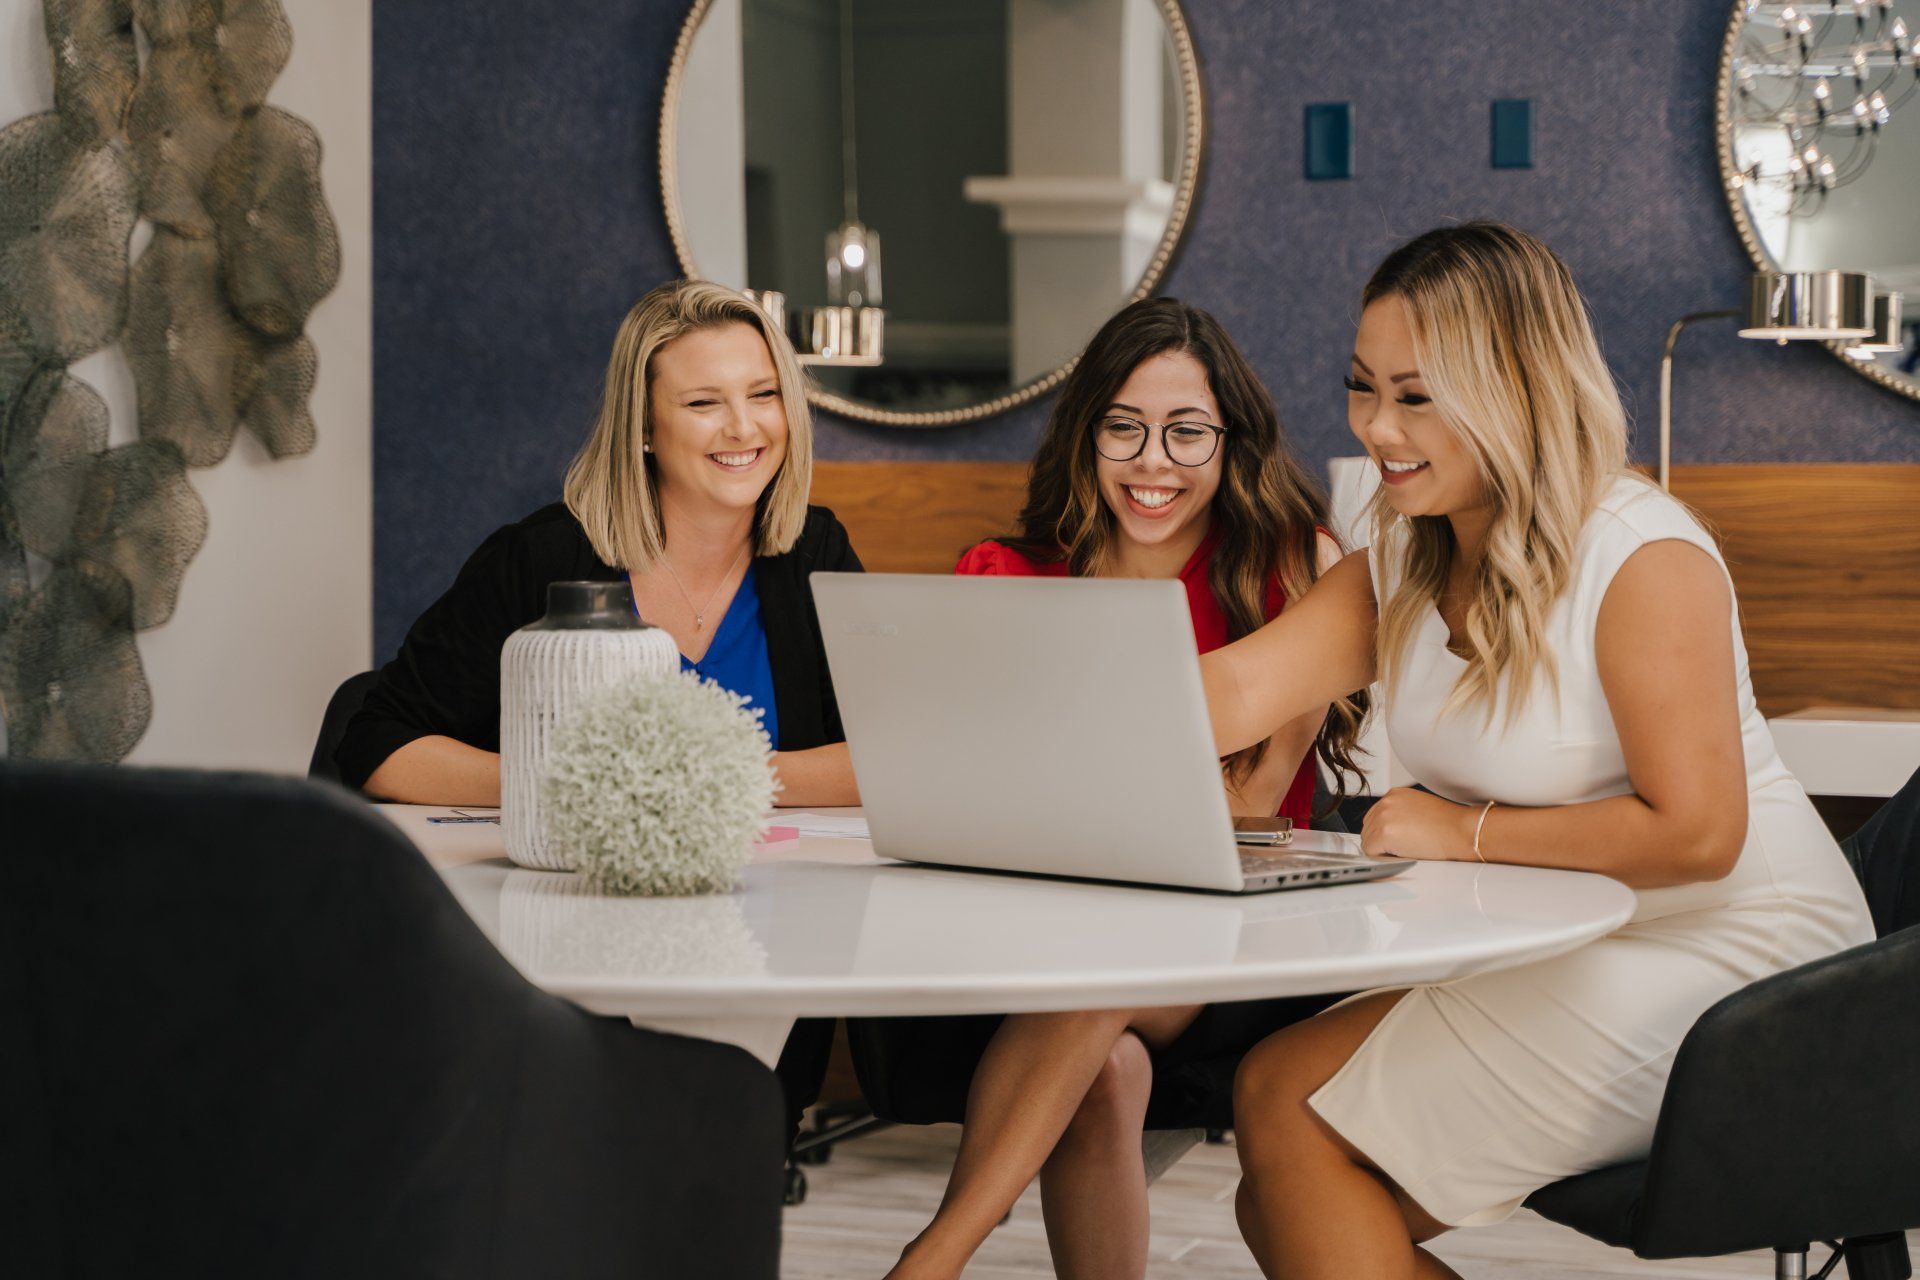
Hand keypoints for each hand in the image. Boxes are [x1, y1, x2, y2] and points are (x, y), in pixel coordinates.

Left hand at [1360, 787, 1476, 860]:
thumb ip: (1398, 814)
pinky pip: (1370, 851)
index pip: (1374, 817)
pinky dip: (1383, 857)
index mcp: (1394, 794)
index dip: (1384, 833)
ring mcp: (1384, 816)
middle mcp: (1386, 802)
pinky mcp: (1385, 833)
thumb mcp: (1418, 809)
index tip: (1399, 838)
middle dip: (1381, 841)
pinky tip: (1404, 852)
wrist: (1461, 831)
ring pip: (1368, 841)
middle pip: (1367, 829)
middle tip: (1406, 845)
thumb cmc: (1448, 824)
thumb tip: (1388, 830)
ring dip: (1383, 849)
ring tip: (1408, 847)